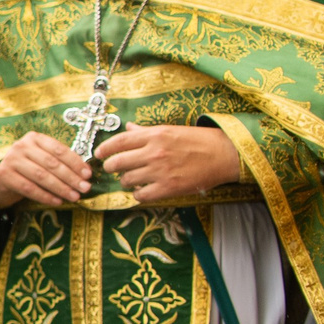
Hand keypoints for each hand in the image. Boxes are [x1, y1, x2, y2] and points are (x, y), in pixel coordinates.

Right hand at [0, 131, 92, 206]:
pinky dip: (45, 196)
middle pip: (51, 163)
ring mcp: (11, 160)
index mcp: (35, 138)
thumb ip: (59, 161)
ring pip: (41, 176)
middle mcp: (21, 146)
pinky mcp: (4, 175)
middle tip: (84, 188)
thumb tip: (85, 173)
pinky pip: (29, 188)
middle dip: (70, 177)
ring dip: (60, 188)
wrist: (1, 179)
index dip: (75, 162)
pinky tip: (57, 201)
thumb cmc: (27, 169)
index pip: (59, 150)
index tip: (88, 175)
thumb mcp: (41, 159)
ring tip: (74, 196)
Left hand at [97, 125, 239, 204]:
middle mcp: (154, 152)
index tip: (99, 154)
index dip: (104, 149)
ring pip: (126, 180)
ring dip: (125, 181)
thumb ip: (146, 131)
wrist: (224, 154)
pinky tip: (143, 190)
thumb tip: (128, 128)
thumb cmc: (198, 141)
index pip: (119, 142)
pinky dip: (138, 194)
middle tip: (113, 169)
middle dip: (111, 167)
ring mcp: (160, 171)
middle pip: (117, 162)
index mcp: (154, 135)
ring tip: (131, 179)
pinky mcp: (168, 188)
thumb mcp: (170, 130)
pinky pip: (141, 195)